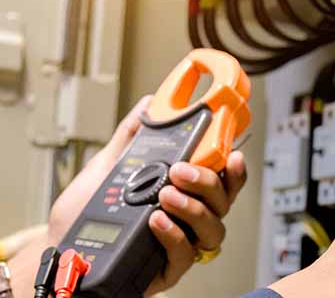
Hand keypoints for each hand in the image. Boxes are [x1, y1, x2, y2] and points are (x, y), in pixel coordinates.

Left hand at [47, 95, 247, 295]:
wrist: (60, 249)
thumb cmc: (85, 214)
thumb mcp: (106, 167)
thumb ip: (131, 137)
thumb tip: (148, 105)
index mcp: (184, 193)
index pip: (223, 181)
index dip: (234, 169)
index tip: (231, 154)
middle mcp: (189, 219)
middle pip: (223, 202)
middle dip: (208, 182)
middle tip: (180, 171)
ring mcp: (181, 245)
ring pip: (213, 230)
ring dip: (193, 209)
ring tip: (165, 195)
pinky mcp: (167, 270)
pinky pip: (186, 255)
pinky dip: (174, 235)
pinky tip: (155, 221)